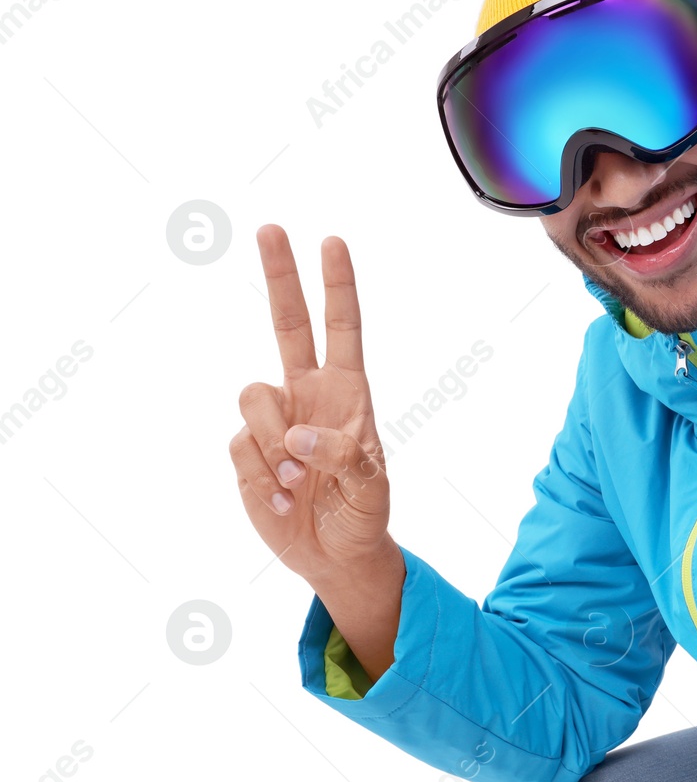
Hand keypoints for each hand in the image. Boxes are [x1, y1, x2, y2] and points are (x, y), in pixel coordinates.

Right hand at [230, 225, 392, 583]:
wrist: (333, 553)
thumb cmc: (362, 512)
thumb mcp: (370, 487)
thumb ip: (344, 457)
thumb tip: (298, 437)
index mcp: (347, 392)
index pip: (342, 329)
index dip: (338, 287)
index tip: (332, 242)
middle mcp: (307, 394)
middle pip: (287, 324)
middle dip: (279, 276)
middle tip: (272, 228)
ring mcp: (273, 420)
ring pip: (254, 396)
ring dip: (274, 444)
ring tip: (299, 484)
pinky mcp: (246, 450)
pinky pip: (241, 447)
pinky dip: (262, 478)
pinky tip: (283, 500)